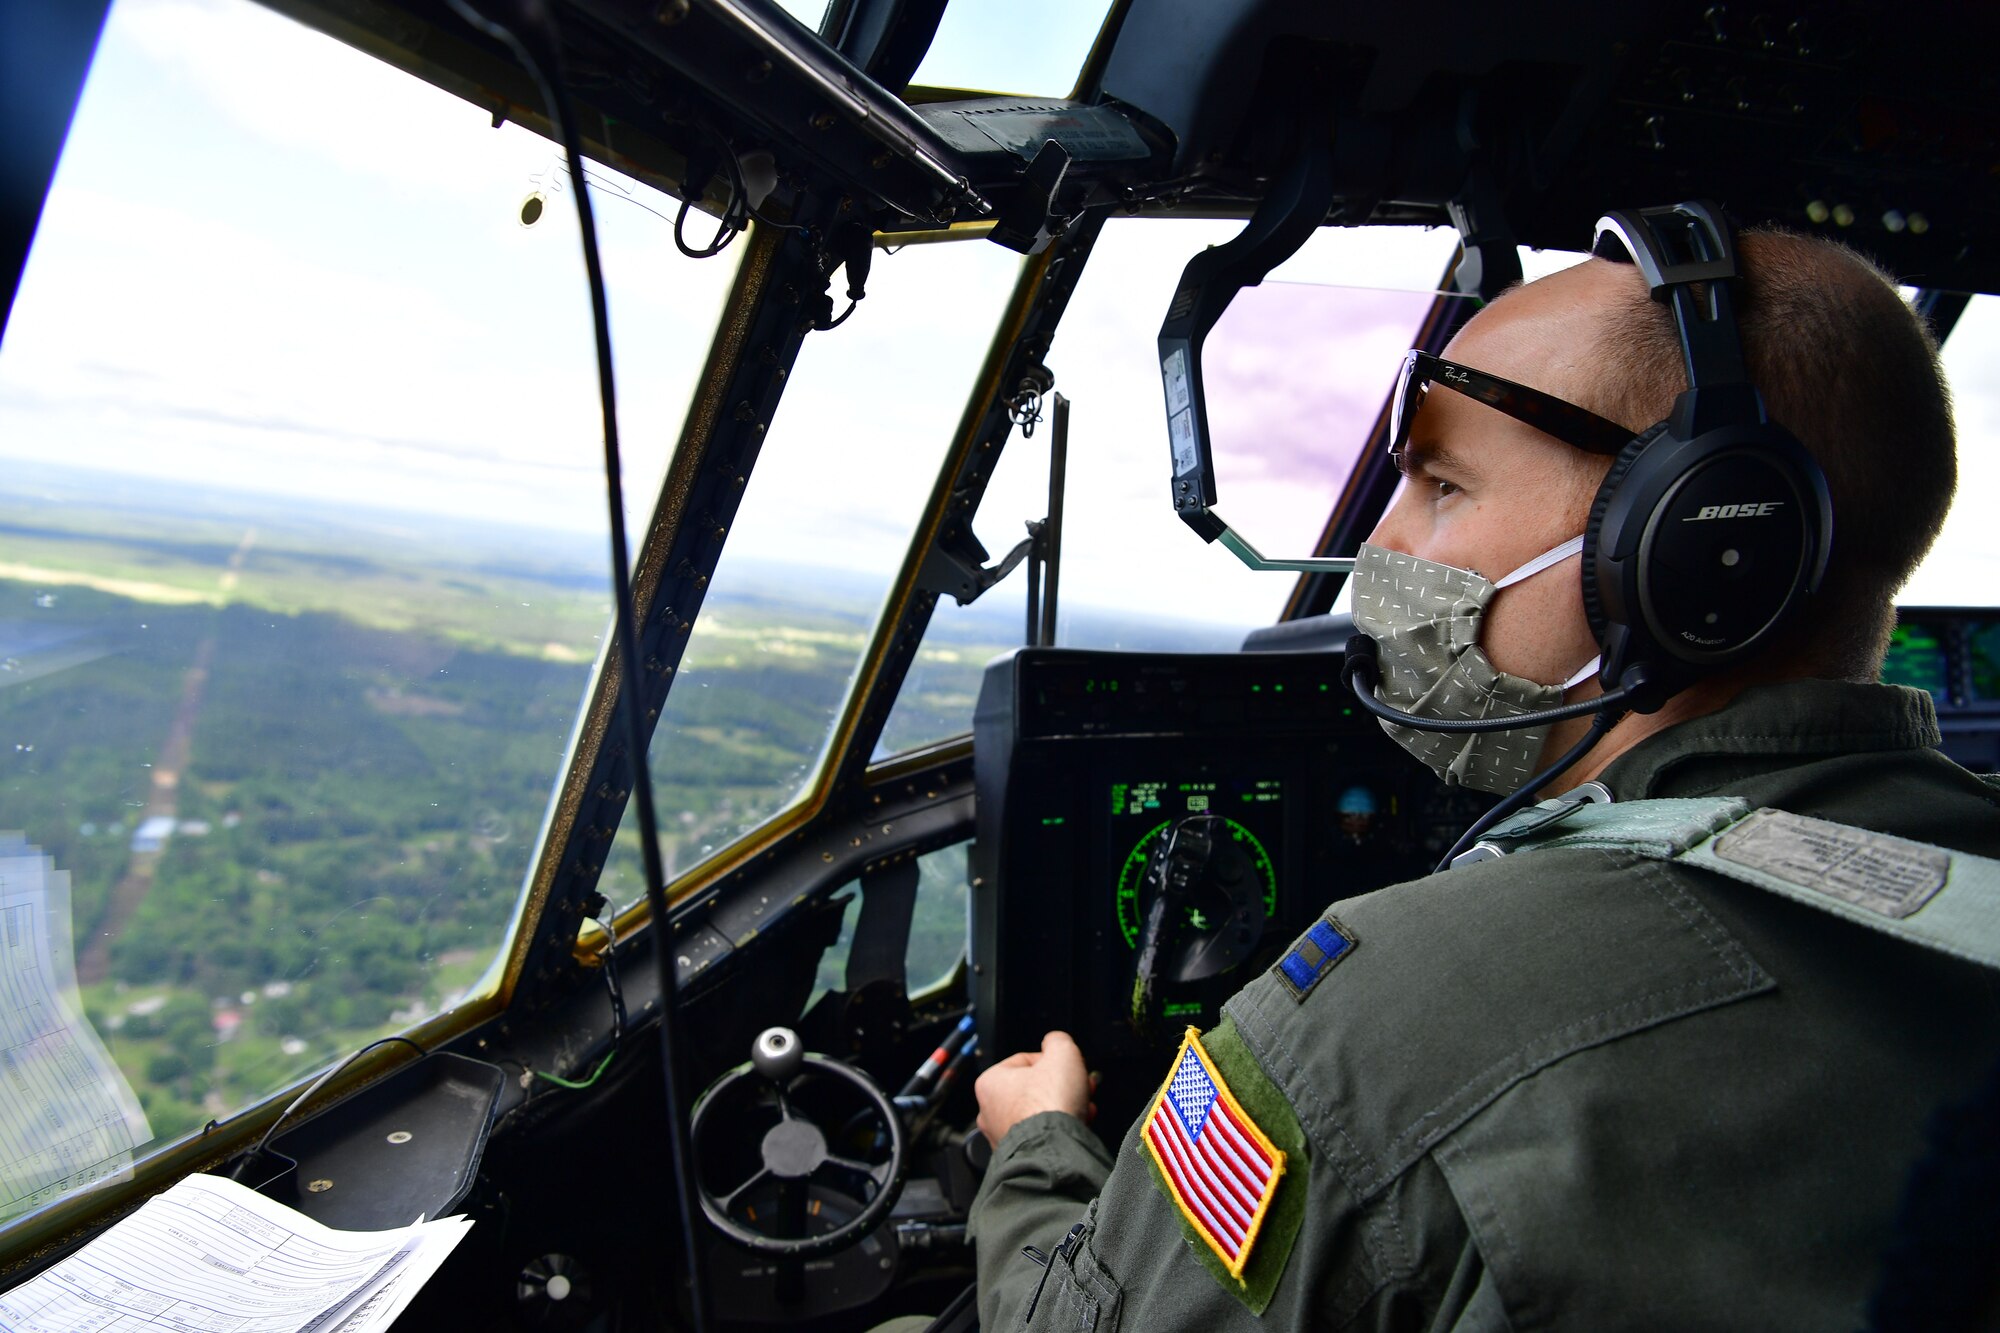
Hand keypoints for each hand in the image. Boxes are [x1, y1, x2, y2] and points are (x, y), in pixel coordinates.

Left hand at [974, 1031, 1098, 1145]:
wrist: (1055, 1150)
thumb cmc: (1050, 1106)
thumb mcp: (1063, 1053)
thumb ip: (1059, 1041)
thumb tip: (1056, 1042)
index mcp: (990, 1082)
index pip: (1026, 1060)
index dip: (1054, 1061)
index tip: (1069, 1067)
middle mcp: (989, 1111)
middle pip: (1034, 1088)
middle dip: (1062, 1086)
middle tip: (1080, 1086)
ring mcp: (1003, 1136)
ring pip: (1040, 1113)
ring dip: (1064, 1107)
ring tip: (1083, 1107)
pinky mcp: (1020, 1155)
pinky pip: (1043, 1135)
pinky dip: (1059, 1130)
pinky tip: (1076, 1126)